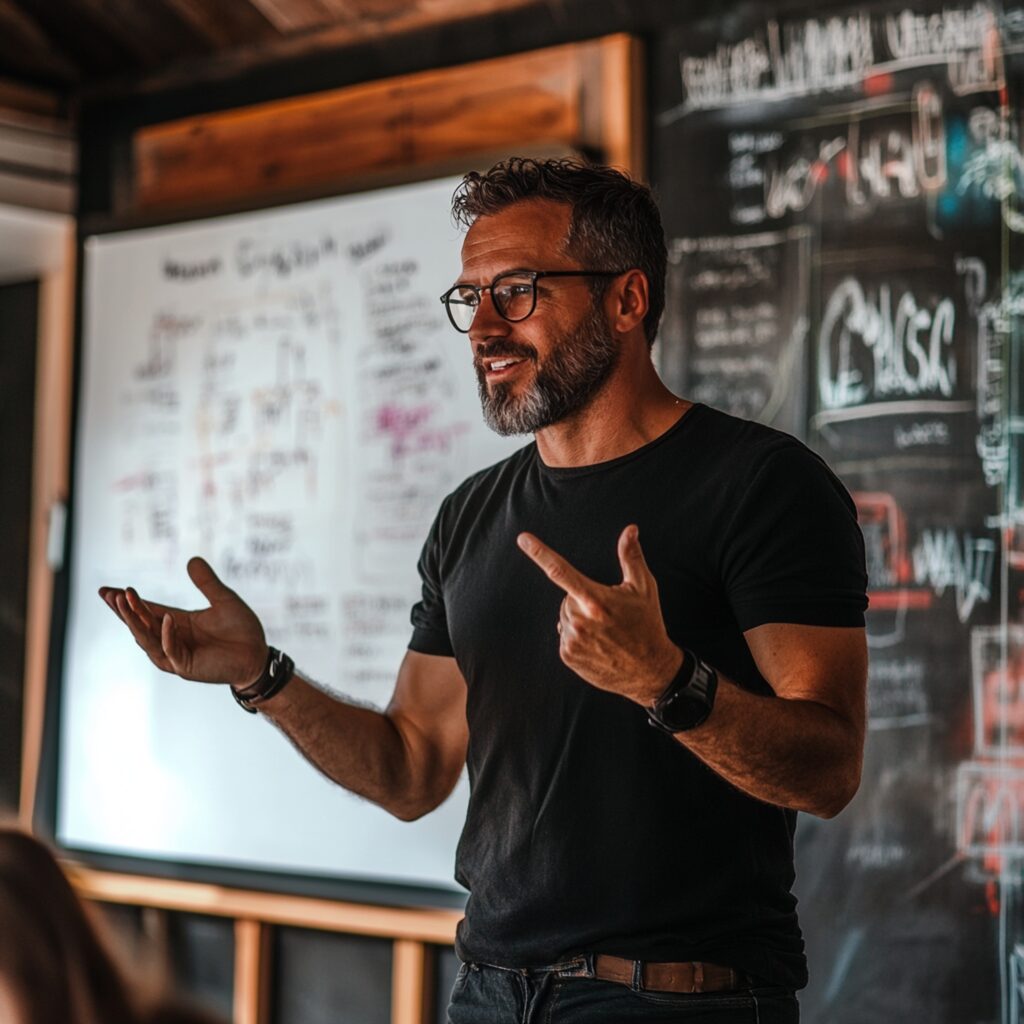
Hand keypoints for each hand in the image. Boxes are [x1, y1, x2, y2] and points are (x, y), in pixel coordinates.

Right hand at [98, 557, 268, 687]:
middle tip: (112, 593)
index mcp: (175, 623)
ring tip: (125, 601)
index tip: (105, 590)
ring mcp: (176, 654)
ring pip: (147, 639)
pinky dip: (167, 635)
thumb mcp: (224, 600)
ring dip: (136, 621)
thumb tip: (192, 559)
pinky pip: (171, 650)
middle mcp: (170, 639)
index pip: (145, 611)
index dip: (126, 602)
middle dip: (125, 609)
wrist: (258, 656)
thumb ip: (207, 583)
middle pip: (140, 624)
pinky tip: (166, 619)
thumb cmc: (241, 630)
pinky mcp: (186, 666)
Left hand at [516, 525, 682, 705]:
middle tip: (607, 614)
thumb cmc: (647, 624)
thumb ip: (631, 556)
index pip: (560, 571)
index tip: (523, 538)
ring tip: (604, 631)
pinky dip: (576, 636)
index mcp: (595, 599)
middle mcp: (580, 620)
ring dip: (579, 619)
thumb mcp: (644, 588)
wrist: (650, 670)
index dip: (540, 553)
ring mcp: (572, 639)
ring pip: (565, 617)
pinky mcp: (568, 655)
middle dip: (582, 600)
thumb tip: (630, 529)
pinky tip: (597, 644)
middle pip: (567, 597)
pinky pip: (564, 635)